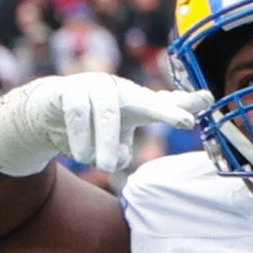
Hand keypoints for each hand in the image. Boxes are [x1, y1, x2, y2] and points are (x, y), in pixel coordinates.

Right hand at [0, 75, 196, 179]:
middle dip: (167, 109)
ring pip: (107, 113)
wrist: (44, 111)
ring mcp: (93, 86)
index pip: (164, 102)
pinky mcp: (67, 91)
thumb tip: (120, 158)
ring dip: (106, 142)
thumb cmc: (90, 127)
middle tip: (186, 122)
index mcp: (134, 102)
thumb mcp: (113, 140)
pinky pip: (77, 114)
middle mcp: (118, 90)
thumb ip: (121, 151)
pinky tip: (81, 155)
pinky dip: (80, 138)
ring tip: (106, 166)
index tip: (208, 99)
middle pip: (146, 100)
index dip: (184, 103)